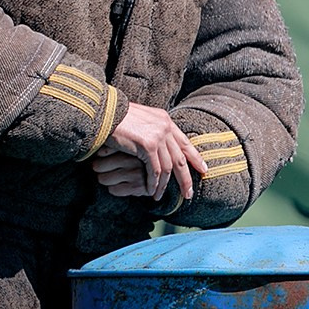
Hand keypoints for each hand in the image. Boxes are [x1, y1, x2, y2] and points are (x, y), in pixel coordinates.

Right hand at [94, 103, 208, 203]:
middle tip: (188, 193)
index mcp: (165, 120)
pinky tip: (150, 191)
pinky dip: (153, 183)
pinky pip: (154, 170)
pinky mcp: (148, 146)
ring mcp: (158, 136)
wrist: (104, 112)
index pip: (185, 142)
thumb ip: (152, 130)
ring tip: (159, 196)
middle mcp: (165, 127)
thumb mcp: (140, 120)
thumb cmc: (116, 117)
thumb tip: (157, 143)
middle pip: (181, 158)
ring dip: (164, 185)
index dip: (196, 158)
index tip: (203, 170)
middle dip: (186, 178)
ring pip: (168, 167)